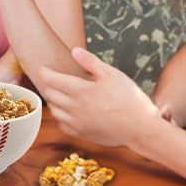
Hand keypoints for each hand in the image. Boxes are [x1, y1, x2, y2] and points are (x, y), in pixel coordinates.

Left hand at [39, 47, 161, 146]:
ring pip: (54, 111)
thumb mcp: (112, 74)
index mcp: (79, 91)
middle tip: (53, 81)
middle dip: (49, 86)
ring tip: (59, 96)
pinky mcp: (82, 134)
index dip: (45, 73)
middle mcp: (74, 108)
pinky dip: (62, 118)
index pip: (51, 80)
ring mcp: (77, 123)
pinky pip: (63, 126)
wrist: (140, 127)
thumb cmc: (128, 98)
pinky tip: (69, 113)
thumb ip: (91, 62)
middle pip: (50, 95)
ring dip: (54, 102)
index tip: (44, 69)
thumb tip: (74, 51)